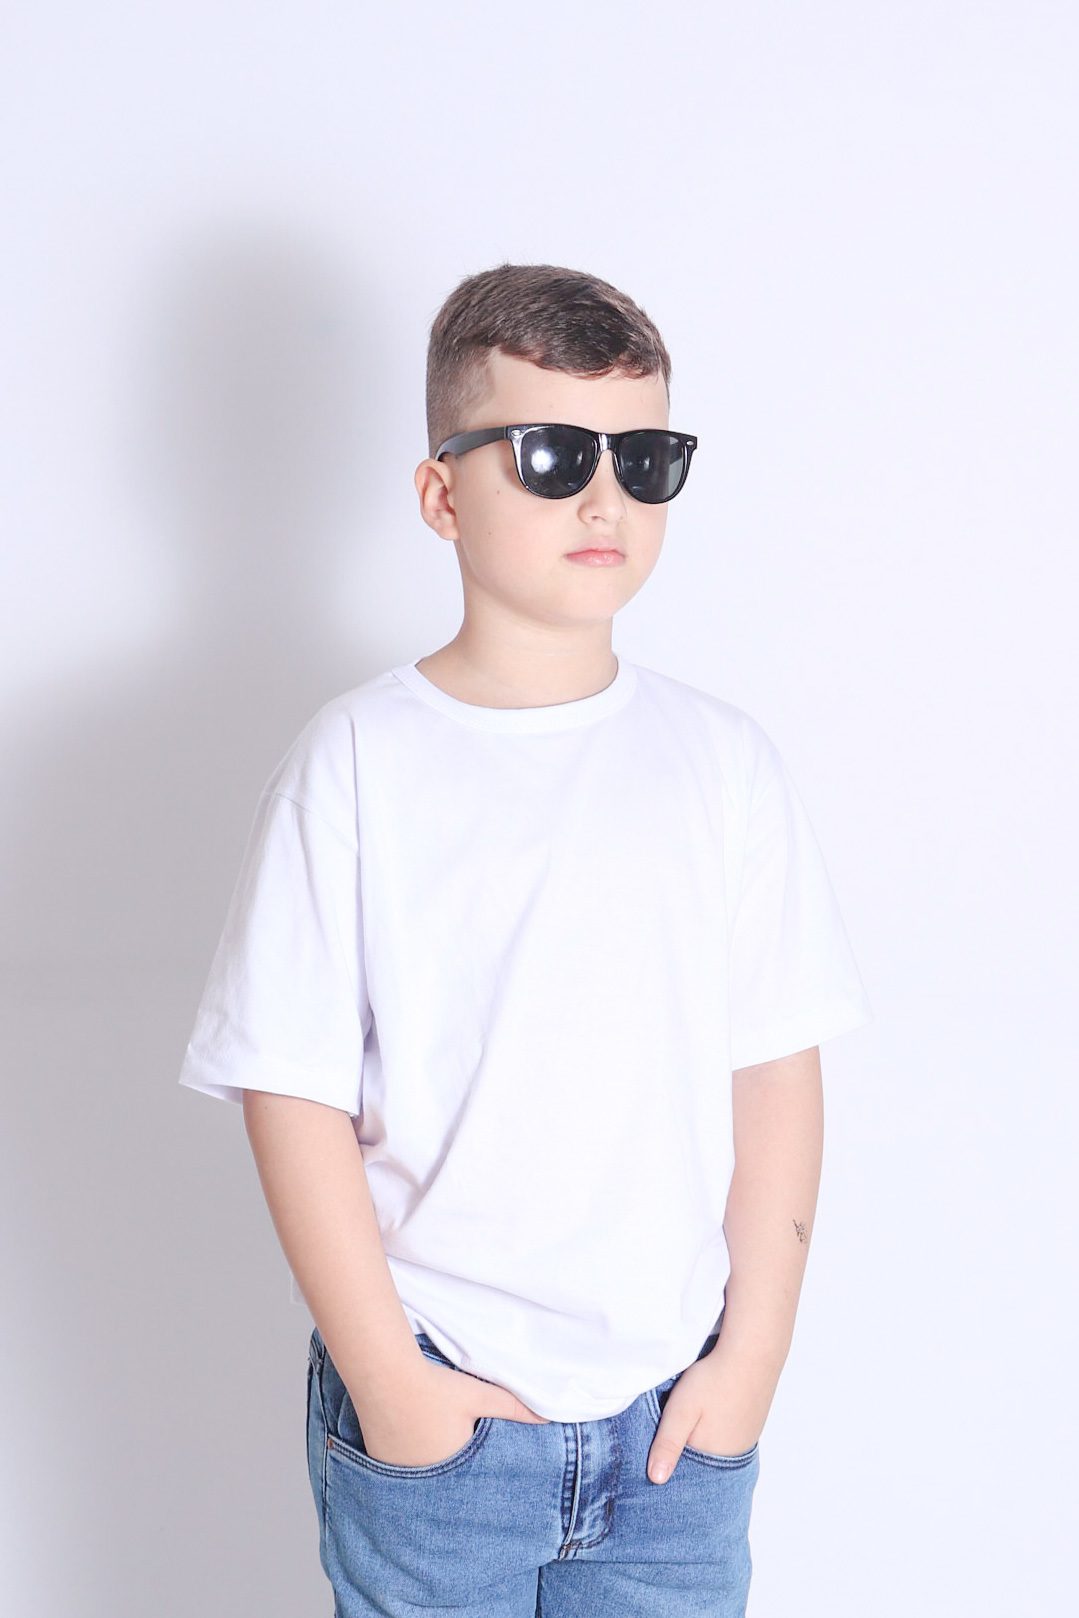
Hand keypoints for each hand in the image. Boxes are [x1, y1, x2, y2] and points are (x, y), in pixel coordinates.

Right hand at [350, 1353, 549, 1467]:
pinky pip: (401, 1468)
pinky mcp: (379, 1462)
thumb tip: (547, 1418)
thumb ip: (513, 1407)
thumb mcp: (479, 1395)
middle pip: (446, 1479)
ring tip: (433, 1446)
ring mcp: (399, 1473)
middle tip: (458, 1455)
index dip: (477, 1472)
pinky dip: (409, 1459)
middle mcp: (425, 1478)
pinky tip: (411, 1441)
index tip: (480, 1465)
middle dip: (454, 1472)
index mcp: (453, 1467)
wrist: (385, 1375)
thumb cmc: (435, 1387)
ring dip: (430, 1466)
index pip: (471, 1479)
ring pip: (422, 1475)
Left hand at [646, 1354, 767, 1484]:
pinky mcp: (754, 1423)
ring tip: (699, 1409)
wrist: (752, 1353)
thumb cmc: (713, 1380)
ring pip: (716, 1443)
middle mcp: (734, 1455)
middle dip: (689, 1442)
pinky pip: (730, 1432)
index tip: (665, 1435)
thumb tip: (656, 1480)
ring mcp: (747, 1439)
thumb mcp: (680, 1411)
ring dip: (705, 1432)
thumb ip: (667, 1445)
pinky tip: (716, 1406)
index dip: (672, 1452)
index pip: (685, 1466)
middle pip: (702, 1456)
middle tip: (684, 1414)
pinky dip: (720, 1423)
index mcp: (713, 1457)